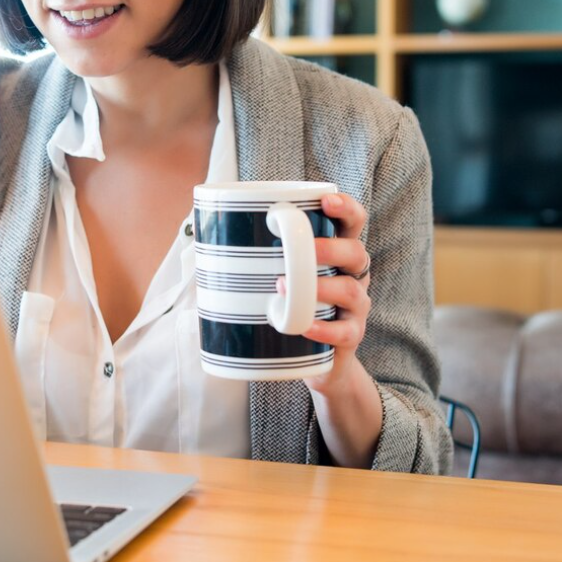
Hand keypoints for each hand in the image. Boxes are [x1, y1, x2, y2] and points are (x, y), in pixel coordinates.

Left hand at [278, 192, 371, 394]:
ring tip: (285, 288)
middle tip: (305, 248)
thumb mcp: (281, 277)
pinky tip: (304, 326)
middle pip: (356, 252)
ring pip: (351, 290)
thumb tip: (205, 233)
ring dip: (322, 286)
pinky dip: (325, 329)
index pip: (352, 223)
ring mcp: (355, 307)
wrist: (314, 361)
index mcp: (338, 253)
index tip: (326, 200)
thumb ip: (259, 255)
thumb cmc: (291, 308)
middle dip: (332, 247)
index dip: (345, 208)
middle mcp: (353, 275)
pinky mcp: (351, 337)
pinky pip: (346, 331)